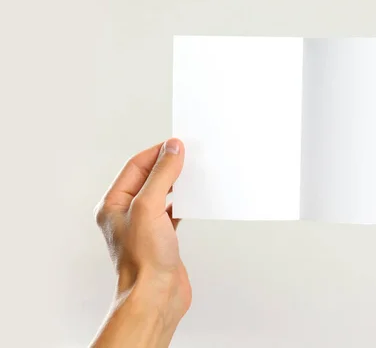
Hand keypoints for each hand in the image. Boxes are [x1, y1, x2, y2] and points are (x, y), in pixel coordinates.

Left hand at [92, 139, 190, 346]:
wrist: (156, 296)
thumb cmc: (144, 261)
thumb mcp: (149, 208)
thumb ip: (161, 176)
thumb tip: (172, 149)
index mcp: (114, 204)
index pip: (136, 167)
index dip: (157, 153)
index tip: (177, 144)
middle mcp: (127, 213)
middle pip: (149, 178)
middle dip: (168, 165)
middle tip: (188, 155)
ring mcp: (145, 226)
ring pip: (163, 194)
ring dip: (178, 183)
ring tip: (194, 173)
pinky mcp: (163, 237)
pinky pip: (173, 211)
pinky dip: (185, 201)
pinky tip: (195, 198)